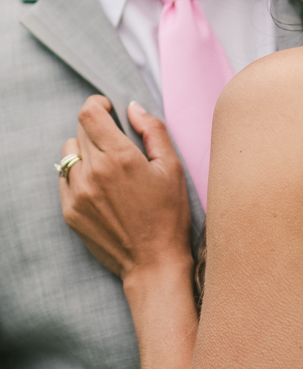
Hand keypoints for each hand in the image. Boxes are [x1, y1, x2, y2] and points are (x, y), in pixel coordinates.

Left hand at [59, 97, 190, 279]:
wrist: (153, 263)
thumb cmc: (169, 217)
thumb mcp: (172, 169)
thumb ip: (153, 131)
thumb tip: (133, 108)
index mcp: (120, 157)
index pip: (89, 113)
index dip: (98, 105)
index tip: (108, 110)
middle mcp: (93, 172)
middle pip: (80, 130)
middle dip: (97, 129)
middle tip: (116, 144)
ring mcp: (77, 192)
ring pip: (69, 153)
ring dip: (85, 152)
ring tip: (106, 168)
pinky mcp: (70, 211)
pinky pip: (65, 179)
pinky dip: (79, 176)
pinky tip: (101, 190)